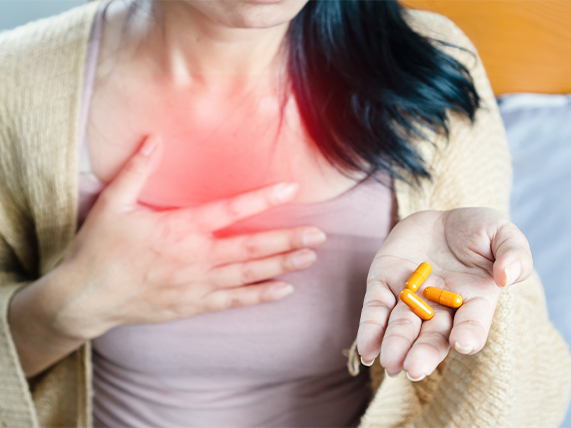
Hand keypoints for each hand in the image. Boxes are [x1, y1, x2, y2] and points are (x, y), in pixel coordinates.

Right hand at [53, 135, 325, 339]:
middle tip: (318, 236)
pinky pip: (234, 300)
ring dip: (281, 265)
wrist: (86, 298)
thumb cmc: (100, 249)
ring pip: (249, 275)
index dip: (264, 197)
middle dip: (288, 240)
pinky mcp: (194, 304)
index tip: (292, 188)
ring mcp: (198, 284)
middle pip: (252, 248)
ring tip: (309, 258)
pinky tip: (283, 290)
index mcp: (182, 228)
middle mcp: (197, 257)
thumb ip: (137, 170)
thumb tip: (154, 137)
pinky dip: (259, 295)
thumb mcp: (113, 203)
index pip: (232, 209)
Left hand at [356, 208, 531, 380]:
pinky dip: (370, 330)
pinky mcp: (384, 284)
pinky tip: (367, 351)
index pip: (473, 322)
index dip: (469, 333)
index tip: (463, 343)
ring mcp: (411, 297)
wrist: (440, 218)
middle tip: (414, 369)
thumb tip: (507, 276)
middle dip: (424, 352)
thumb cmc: (478, 230)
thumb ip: (513, 253)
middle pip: (433, 335)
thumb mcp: (502, 232)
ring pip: (402, 326)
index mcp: (475, 299)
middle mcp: (441, 306)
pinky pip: (376, 309)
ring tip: (391, 364)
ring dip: (396, 345)